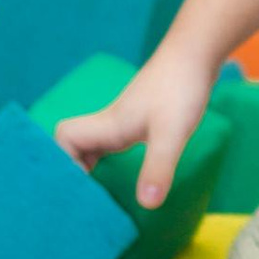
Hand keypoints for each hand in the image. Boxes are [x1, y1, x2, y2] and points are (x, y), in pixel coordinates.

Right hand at [50, 47, 212, 210]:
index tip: (78, 188)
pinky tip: (127, 175)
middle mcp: (110, 123)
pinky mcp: (141, 121)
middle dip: (74, 171)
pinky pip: (113, 144)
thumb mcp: (171, 134)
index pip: (64, 139)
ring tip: (102, 196)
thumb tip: (146, 204)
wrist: (196, 54)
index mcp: (107, 125)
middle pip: (74, 146)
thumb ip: (158, 168)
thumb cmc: (180, 89)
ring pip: (94, 146)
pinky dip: (111, 161)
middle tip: (88, 200)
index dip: (62, 162)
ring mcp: (124, 121)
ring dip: (92, 167)